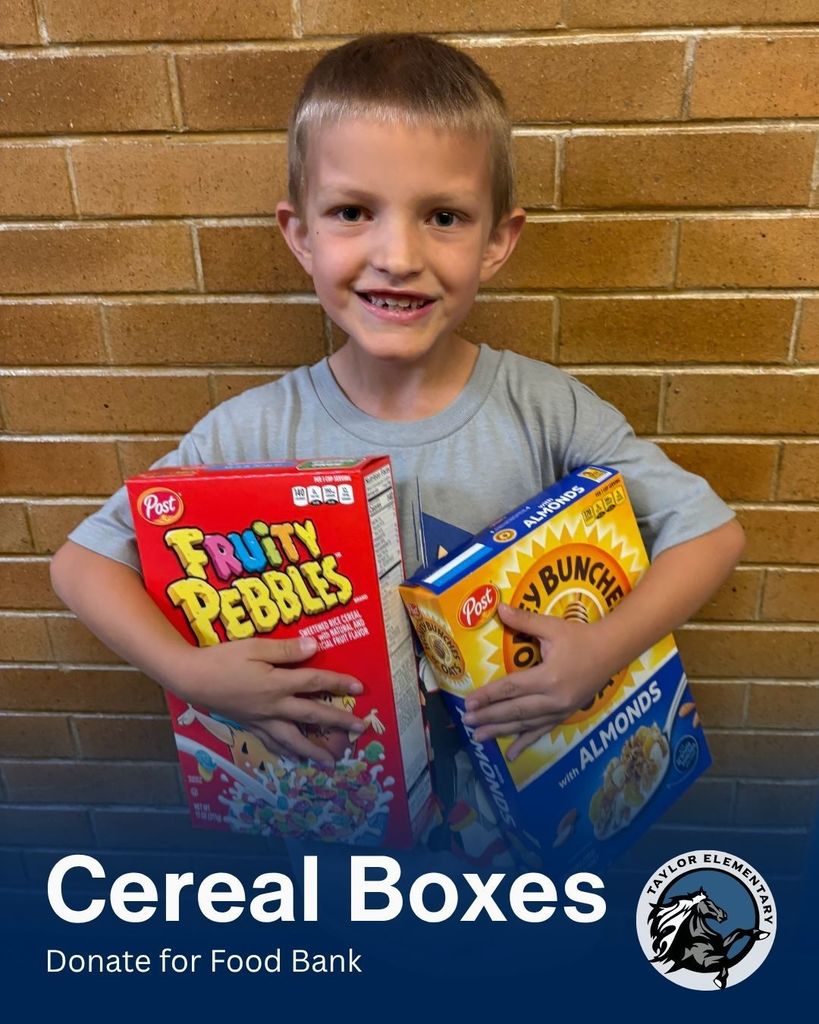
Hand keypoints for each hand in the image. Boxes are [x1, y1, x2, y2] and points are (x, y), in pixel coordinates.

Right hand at [169, 635, 365, 766]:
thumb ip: (286, 649)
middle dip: (338, 722)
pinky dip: (285, 751)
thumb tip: (316, 646)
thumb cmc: (222, 659)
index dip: (339, 684)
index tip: (360, 688)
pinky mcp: (249, 725)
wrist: (191, 678)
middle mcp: (273, 706)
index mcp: (277, 684)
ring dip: (314, 750)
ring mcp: (261, 719)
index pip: (316, 683)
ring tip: (330, 762)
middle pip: (312, 715)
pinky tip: (292, 756)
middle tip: (360, 731)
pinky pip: (272, 742)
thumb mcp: (254, 647)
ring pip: (293, 739)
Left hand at [462, 603, 612, 759]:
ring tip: (479, 736)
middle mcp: (553, 699)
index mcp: (549, 677)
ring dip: (500, 731)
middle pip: (515, 710)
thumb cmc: (580, 637)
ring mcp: (560, 711)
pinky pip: (541, 731)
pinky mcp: (565, 715)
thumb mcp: (552, 627)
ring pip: (525, 724)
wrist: (611, 651)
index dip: (488, 695)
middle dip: (489, 716)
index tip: (468, 701)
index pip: (511, 688)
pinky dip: (525, 742)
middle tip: (467, 721)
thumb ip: (524, 620)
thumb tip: (498, 607)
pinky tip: (510, 755)